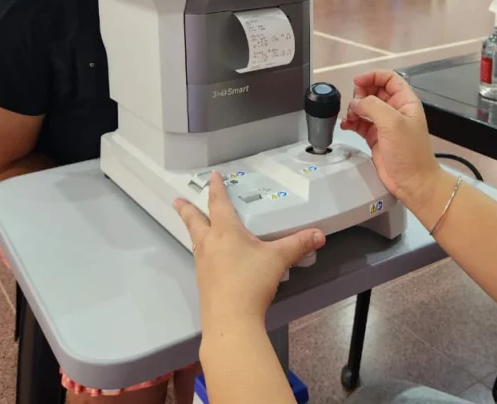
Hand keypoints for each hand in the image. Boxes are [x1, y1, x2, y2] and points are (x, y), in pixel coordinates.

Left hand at [174, 173, 324, 325]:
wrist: (230, 320)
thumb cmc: (251, 282)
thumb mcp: (278, 259)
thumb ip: (298, 244)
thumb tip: (319, 235)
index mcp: (225, 232)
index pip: (218, 203)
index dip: (216, 188)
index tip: (212, 176)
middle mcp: (209, 244)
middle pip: (194, 221)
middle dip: (186, 209)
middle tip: (177, 201)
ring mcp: (203, 264)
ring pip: (195, 240)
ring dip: (193, 230)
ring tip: (194, 226)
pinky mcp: (203, 282)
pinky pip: (200, 259)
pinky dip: (201, 251)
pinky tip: (209, 258)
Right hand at [340, 70, 440, 207]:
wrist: (412, 182)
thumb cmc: (412, 154)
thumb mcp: (393, 123)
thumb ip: (373, 106)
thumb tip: (357, 102)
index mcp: (406, 102)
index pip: (389, 78)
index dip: (372, 76)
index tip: (357, 81)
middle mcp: (395, 110)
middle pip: (374, 91)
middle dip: (361, 94)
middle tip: (356, 103)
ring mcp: (384, 124)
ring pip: (365, 106)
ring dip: (354, 108)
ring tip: (351, 116)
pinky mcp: (375, 137)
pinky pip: (359, 123)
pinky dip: (351, 121)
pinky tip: (346, 124)